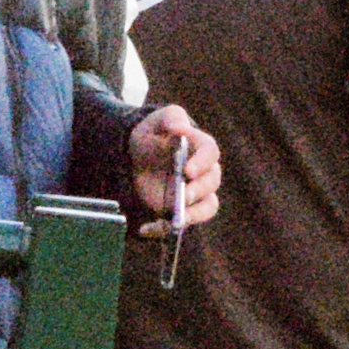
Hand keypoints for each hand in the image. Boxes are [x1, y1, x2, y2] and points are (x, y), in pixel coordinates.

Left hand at [126, 104, 220, 235]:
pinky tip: (146, 228)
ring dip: (195, 214)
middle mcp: (203, 171)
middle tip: (184, 194)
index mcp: (200, 146)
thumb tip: (180, 128)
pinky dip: (168, 227)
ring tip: (177, 218)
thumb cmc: (152, 134)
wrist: (137, 155)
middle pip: (212, 181)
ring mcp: (195, 191)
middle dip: (199, 189)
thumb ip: (170, 120)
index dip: (202, 162)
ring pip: (208, 206)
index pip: (211, 152)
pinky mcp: (184, 207)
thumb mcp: (156, 122)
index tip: (188, 170)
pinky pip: (185, 221)